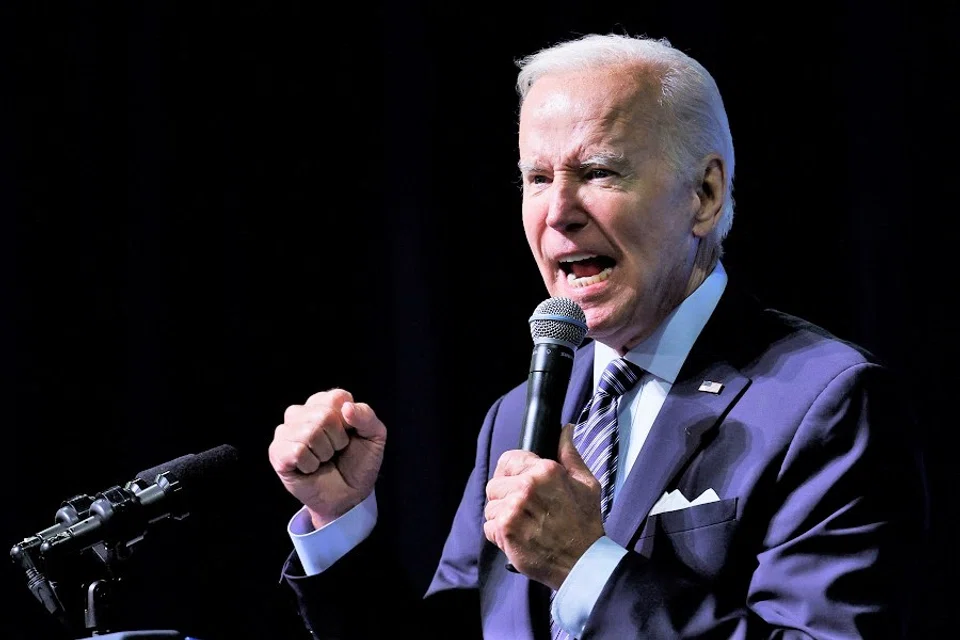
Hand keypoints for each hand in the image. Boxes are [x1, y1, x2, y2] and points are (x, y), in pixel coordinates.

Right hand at [268, 388, 386, 528]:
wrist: (348, 495)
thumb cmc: (358, 463)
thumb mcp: (374, 436)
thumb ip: (366, 416)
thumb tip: (346, 408)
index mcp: (324, 403)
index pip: (337, 398)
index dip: (349, 422)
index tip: (350, 435)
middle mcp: (302, 412)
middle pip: (324, 415)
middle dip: (337, 440)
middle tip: (336, 451)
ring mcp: (286, 431)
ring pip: (309, 433)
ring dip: (324, 453)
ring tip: (323, 459)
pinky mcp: (277, 452)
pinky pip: (297, 451)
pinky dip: (311, 464)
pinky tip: (310, 468)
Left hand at [482, 424, 604, 589]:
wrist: (583, 562)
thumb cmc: (585, 523)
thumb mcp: (586, 483)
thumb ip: (569, 454)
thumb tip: (564, 430)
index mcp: (545, 470)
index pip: (508, 459)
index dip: (511, 472)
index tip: (518, 484)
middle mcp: (526, 486)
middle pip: (495, 484)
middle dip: (506, 496)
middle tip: (524, 510)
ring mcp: (513, 509)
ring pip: (490, 506)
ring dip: (502, 516)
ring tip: (523, 525)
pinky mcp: (505, 531)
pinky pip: (488, 527)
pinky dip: (499, 534)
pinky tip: (519, 537)